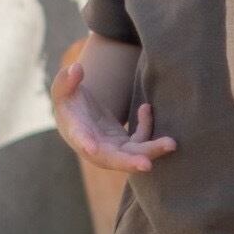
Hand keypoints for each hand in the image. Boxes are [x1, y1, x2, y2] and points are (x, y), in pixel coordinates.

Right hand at [51, 61, 177, 172]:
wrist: (79, 115)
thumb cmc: (68, 102)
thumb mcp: (62, 89)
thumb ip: (66, 80)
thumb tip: (76, 68)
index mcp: (76, 134)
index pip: (80, 140)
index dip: (85, 143)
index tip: (91, 148)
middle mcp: (96, 148)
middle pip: (114, 159)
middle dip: (130, 162)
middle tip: (147, 165)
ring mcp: (113, 149)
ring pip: (134, 155)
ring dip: (152, 151)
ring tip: (171, 143)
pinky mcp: (126, 145)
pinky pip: (141, 140)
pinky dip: (147, 126)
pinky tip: (146, 107)